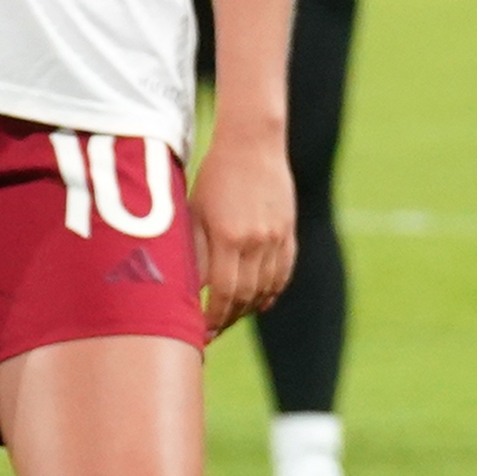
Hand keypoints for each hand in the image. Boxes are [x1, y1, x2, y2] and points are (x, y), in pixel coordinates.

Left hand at [189, 130, 297, 333]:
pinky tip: (259, 303)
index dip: (212, 318)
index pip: (223, 293)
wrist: (253, 144)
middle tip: (211, 331)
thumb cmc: (214, 176)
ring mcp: (277, 238)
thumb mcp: (195, 212)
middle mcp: (257, 241)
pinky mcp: (289, 232)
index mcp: (229, 236)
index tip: (199, 331)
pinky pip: (283, 273)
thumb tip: (187, 292)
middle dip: (228, 319)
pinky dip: (271, 292)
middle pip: (245, 296)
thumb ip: (194, 252)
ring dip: (248, 309)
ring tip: (230, 318)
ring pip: (266, 289)